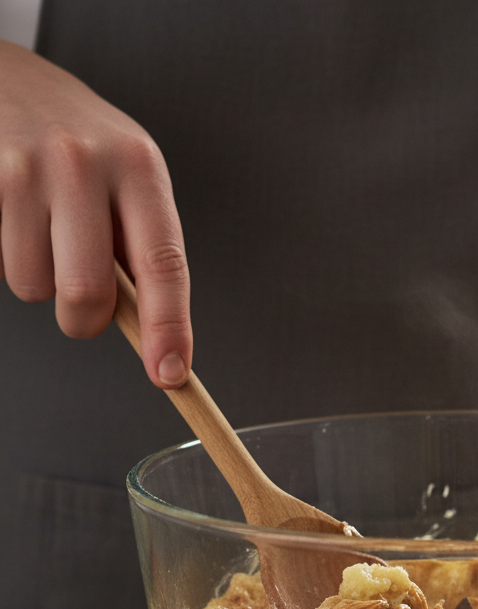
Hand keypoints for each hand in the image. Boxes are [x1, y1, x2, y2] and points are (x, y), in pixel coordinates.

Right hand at [0, 40, 190, 387]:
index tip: (171, 373)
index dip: (169, 328)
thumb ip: (145, 251)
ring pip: (33, 288)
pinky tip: (11, 219)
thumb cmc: (82, 144)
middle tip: (85, 300)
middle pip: (86, 293)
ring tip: (41, 233)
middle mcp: (82, 162)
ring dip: (39, 281)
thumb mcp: (131, 180)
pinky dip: (4, 258)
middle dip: (86, 318)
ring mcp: (21, 166)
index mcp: (139, 167)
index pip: (163, 265)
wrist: (8, 77)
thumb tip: (160, 339)